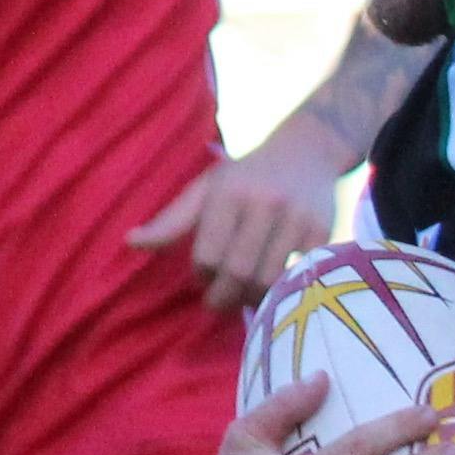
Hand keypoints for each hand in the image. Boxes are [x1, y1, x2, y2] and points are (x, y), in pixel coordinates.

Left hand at [130, 138, 342, 310]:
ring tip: (247, 300)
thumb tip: (131, 243)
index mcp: (227, 193)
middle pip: (239, 272)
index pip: (208, 254)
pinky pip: (301, 275)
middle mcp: (263, 203)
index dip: (202, 275)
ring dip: (255, 299)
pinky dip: (286, 289)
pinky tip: (276, 289)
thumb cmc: (247, 174)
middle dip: (225, 297)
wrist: (308, 150)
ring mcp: (297, 218)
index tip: (204, 279)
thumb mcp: (207, 188)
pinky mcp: (323, 231)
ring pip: (270, 279)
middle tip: (220, 304)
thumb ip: (172, 219)